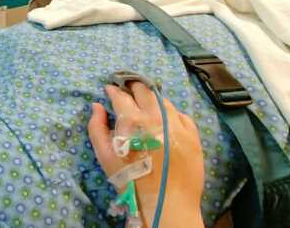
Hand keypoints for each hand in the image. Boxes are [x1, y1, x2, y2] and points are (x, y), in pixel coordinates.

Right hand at [87, 83, 204, 227]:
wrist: (166, 202)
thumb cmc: (131, 181)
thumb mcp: (105, 157)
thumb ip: (97, 128)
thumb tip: (97, 106)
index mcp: (133, 122)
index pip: (121, 96)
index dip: (114, 90)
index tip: (111, 89)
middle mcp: (156, 117)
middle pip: (144, 91)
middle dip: (133, 87)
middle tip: (128, 89)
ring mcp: (178, 124)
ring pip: (163, 100)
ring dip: (151, 98)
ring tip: (146, 105)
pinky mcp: (193, 133)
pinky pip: (180, 114)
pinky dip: (170, 113)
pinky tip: (165, 121)